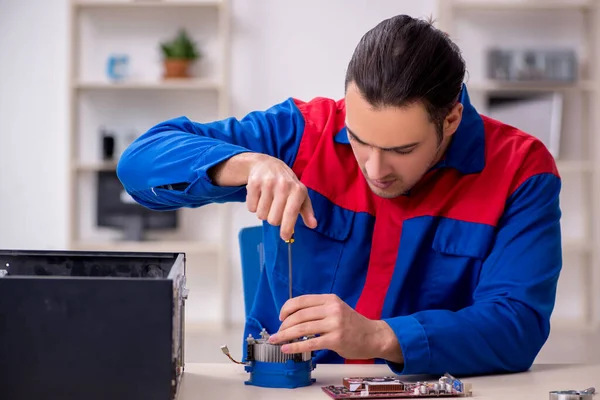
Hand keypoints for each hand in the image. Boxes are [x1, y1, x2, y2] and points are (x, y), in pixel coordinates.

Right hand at [245, 154, 316, 239]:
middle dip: (273, 218)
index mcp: (297, 190)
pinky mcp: (254, 183)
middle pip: (273, 219)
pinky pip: (251, 207)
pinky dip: (253, 206)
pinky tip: (259, 196)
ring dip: (263, 212)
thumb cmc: (286, 183)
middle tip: (275, 208)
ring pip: (261, 215)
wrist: (267, 164)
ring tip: (267, 201)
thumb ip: (307, 211)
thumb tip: (313, 225)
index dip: (287, 228)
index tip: (284, 236)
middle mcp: (283, 185)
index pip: (291, 214)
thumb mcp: (300, 194)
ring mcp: (268, 183)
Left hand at [268, 294, 402, 362]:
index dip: (287, 308)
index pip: (301, 300)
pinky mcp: (336, 340)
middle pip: (299, 315)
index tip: (280, 317)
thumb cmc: (352, 324)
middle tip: (277, 333)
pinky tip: (287, 349)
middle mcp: (331, 309)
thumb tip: (292, 317)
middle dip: (284, 325)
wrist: (374, 336)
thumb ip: (318, 309)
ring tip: (276, 340)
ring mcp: (334, 324)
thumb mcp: (336, 308)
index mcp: (329, 299)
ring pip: (302, 329)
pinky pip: (310, 343)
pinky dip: (295, 346)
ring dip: (285, 335)